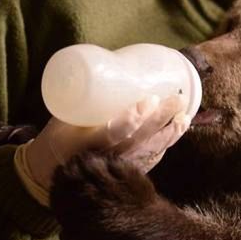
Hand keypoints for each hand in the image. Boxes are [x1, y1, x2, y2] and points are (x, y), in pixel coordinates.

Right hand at [25, 94, 189, 190]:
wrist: (56, 168)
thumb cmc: (61, 135)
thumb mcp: (64, 118)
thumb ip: (85, 100)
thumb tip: (107, 69)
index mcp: (87, 143)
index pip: (114, 133)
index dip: (133, 119)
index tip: (149, 101)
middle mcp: (108, 158)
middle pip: (139, 139)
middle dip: (160, 119)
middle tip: (176, 99)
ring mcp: (121, 167)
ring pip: (151, 150)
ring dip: (170, 132)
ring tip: (184, 115)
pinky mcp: (130, 170)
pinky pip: (153, 157)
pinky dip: (167, 142)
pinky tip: (179, 128)